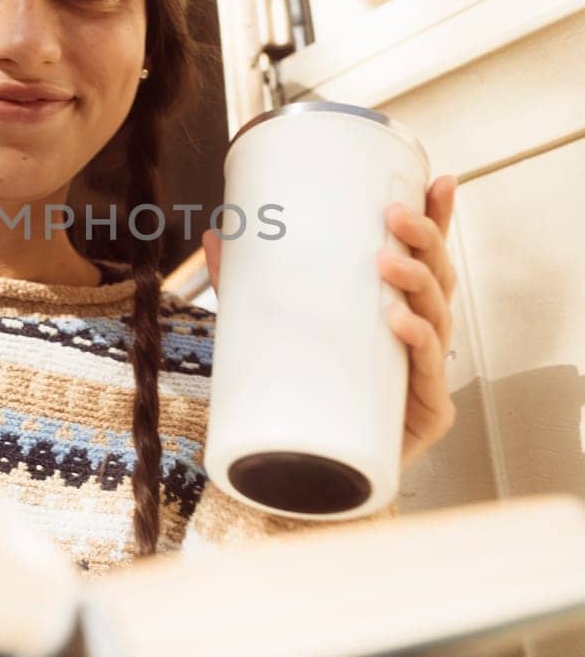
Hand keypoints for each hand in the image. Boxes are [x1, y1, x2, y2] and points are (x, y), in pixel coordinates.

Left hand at [200, 173, 459, 472]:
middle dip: (425, 241)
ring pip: (439, 318)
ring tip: (386, 264)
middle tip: (394, 217)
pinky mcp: (425, 415)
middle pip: (439, 279)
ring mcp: (424, 376)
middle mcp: (419, 338)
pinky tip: (399, 322)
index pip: (424, 258)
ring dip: (418, 284)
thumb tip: (217, 235)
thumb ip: (248, 287)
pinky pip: (428, 375)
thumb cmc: (307, 398)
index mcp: (397, 310)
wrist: (308, 477)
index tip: (439, 179)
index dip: (438, 219)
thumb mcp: (275, 330)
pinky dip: (418, 344)